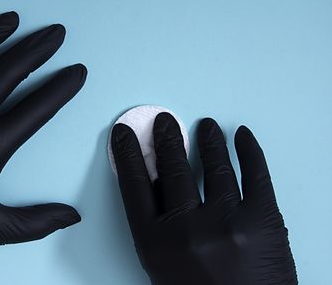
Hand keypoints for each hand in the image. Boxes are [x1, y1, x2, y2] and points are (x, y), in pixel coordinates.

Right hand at [111, 113, 296, 284]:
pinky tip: (243, 138)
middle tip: (166, 121)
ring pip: (215, 166)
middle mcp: (187, 228)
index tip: (125, 134)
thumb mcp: (163, 267)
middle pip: (173, 168)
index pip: (133, 184)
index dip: (127, 154)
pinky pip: (256, 174)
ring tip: (207, 126)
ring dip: (210, 140)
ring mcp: (227, 222)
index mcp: (155, 243)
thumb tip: (157, 179)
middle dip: (168, 139)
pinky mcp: (264, 221)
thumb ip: (157, 226)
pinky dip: (249, 152)